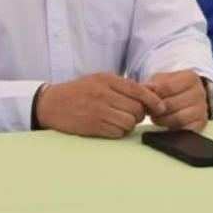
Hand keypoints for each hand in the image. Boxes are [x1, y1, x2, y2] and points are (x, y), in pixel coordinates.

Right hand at [36, 72, 167, 137]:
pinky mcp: (93, 126)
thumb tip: (152, 91)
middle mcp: (103, 94)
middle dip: (139, 114)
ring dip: (128, 124)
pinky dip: (118, 132)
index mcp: (106, 80)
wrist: (51, 104)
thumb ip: (123, 85)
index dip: (153, 100)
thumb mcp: (99, 80)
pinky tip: (110, 126)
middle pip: (136, 109)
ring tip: (119, 120)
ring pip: (129, 122)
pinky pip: (117, 133)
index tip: (160, 107)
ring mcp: (98, 111)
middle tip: (131, 114)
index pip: (138, 90)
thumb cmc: (79, 92)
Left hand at [145, 70, 208, 131]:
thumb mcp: (162, 80)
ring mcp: (202, 108)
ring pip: (178, 118)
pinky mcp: (201, 123)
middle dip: (157, 109)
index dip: (154, 95)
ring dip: (163, 120)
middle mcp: (200, 92)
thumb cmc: (171, 88)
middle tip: (149, 111)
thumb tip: (144, 89)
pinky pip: (185, 129)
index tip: (146, 99)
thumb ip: (153, 85)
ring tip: (155, 117)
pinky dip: (173, 128)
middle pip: (172, 104)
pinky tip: (166, 124)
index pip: (168, 87)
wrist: (186, 96)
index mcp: (191, 78)